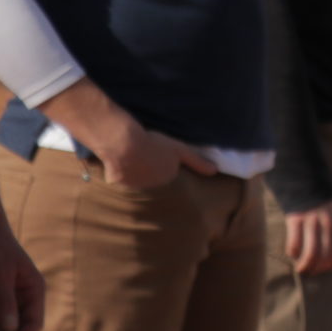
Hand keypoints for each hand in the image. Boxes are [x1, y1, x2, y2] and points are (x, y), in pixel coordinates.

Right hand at [89, 117, 215, 189]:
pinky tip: (117, 161)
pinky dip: (117, 173)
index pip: (168, 174)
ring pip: (135, 180)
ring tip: (131, 157)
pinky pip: (117, 179)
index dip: (164, 163)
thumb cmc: (153, 144)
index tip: (159, 155)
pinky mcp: (116, 183)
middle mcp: (152, 186)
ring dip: (134, 173)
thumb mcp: (179, 150)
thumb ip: (196, 161)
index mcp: (167, 178)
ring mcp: (133, 186)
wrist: (124, 145)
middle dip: (149, 171)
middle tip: (144, 155)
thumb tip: (215, 171)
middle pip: (152, 179)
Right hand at [284, 200, 331, 273]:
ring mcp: (311, 221)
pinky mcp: (295, 220)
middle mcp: (328, 223)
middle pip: (326, 256)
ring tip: (301, 269)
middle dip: (318, 269)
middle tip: (312, 271)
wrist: (306, 181)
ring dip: (306, 266)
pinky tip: (293, 254)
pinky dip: (293, 253)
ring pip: (311, 253)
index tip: (325, 268)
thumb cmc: (323, 203)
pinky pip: (294, 244)